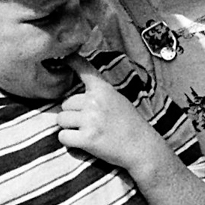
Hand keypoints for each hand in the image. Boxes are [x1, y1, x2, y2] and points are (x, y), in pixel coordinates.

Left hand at [55, 56, 163, 173]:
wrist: (143, 149)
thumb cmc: (131, 126)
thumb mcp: (118, 101)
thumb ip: (99, 94)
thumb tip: (74, 96)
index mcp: (104, 91)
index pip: (85, 70)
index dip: (72, 61)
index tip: (62, 55)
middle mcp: (95, 102)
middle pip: (65, 104)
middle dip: (73, 114)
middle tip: (90, 123)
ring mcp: (91, 120)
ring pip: (61, 119)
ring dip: (69, 127)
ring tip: (87, 132)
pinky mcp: (87, 139)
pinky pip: (63, 136)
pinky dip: (70, 141)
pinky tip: (83, 143)